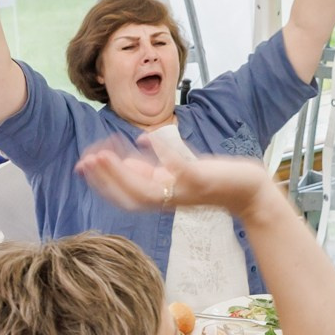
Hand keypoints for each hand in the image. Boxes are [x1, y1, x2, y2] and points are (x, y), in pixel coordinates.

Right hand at [76, 137, 275, 218]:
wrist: (249, 190)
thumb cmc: (214, 180)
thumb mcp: (178, 174)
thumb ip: (154, 168)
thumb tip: (130, 154)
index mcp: (161, 194)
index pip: (124, 193)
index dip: (102, 181)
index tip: (85, 164)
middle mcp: (169, 197)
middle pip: (128, 195)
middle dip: (105, 178)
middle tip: (87, 160)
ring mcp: (184, 191)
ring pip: (145, 189)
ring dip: (121, 173)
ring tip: (103, 155)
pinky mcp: (202, 181)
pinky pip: (177, 168)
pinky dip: (162, 153)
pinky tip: (149, 137)